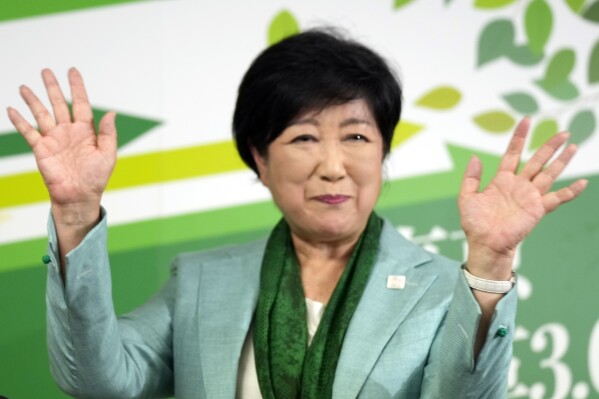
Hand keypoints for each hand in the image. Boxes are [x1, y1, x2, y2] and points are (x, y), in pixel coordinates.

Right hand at [6, 68, 115, 225]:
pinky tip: (12, 109)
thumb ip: (108, 133)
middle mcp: (68, 132)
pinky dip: (20, 121)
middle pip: (59, 104)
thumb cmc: (96, 178)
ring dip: (33, 100)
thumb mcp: (107, 155)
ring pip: (42, 114)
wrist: (79, 196)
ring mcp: (54, 139)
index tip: (72, 71)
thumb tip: (112, 112)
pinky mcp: (41, 149)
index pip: (81, 103)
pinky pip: (28, 132)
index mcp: (86, 131)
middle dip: (52, 88)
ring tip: (25, 87)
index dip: (77, 87)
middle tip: (46, 71)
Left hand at [458, 117, 586, 278]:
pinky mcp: (537, 209)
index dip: (519, 137)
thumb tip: (474, 156)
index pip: (513, 153)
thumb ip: (471, 177)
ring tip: (573, 147)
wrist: (485, 244)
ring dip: (562, 161)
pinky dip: (571, 191)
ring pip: (549, 174)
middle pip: (537, 160)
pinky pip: (558, 198)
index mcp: (502, 180)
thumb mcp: (467, 197)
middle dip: (549, 146)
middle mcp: (518, 186)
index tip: (526, 120)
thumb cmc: (475, 224)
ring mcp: (530, 196)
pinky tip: (583, 182)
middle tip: (563, 132)